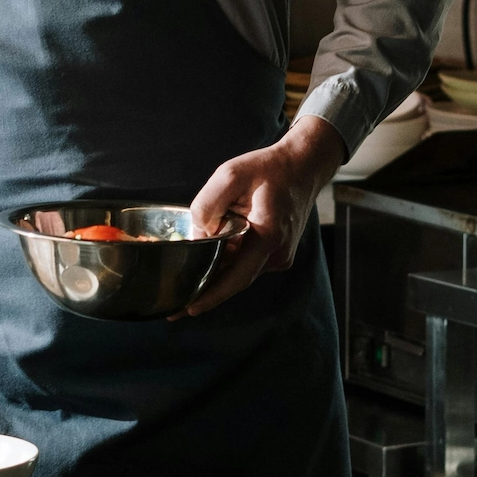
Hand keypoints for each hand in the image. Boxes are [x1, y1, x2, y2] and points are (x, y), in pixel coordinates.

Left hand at [181, 116, 345, 317]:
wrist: (303, 166)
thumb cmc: (269, 169)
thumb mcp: (231, 175)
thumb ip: (208, 205)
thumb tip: (197, 235)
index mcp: (269, 236)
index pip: (236, 277)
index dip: (211, 296)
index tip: (189, 309)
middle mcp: (278, 254)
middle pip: (235, 280)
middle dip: (205, 291)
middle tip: (174, 308)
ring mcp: (280, 256)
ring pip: (239, 272)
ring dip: (216, 272)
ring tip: (185, 278)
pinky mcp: (276, 253)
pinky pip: (246, 263)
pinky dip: (228, 262)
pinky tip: (211, 254)